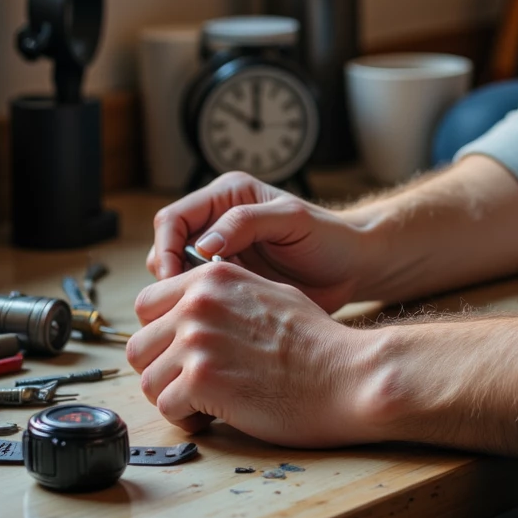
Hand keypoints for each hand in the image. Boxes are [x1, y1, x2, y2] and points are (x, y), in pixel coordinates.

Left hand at [127, 258, 376, 442]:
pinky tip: (214, 417)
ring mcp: (198, 340)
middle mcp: (198, 303)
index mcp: (212, 277)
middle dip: (160, 371)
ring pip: (147, 381)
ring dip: (172, 399)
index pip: (147, 305)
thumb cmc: (318, 343)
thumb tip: (192, 310)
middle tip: (190, 386)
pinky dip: (186, 420)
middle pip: (139, 346)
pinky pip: (167, 409)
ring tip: (205, 404)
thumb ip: (224, 297)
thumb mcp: (269, 294)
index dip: (160, 336)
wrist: (347, 375)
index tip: (179, 355)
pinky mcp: (202, 380)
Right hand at [146, 171, 378, 313]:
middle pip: (166, 247)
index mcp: (227, 196)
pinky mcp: (228, 282)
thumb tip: (203, 244)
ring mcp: (221, 254)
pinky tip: (213, 320)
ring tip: (199, 312)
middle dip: (168, 274)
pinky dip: (197, 307)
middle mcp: (217, 222)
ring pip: (176, 274)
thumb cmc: (329, 237)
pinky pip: (198, 295)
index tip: (172, 278)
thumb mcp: (292, 220)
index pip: (173, 218)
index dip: (166, 248)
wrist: (351, 267)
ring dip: (181, 293)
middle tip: (184, 302)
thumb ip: (247, 223)